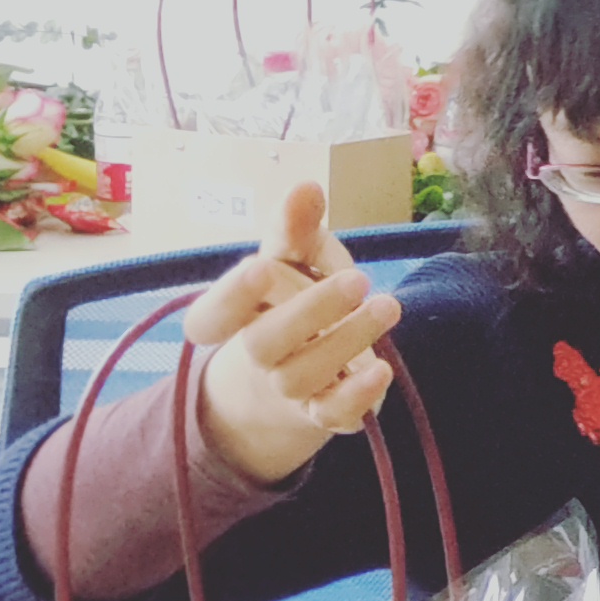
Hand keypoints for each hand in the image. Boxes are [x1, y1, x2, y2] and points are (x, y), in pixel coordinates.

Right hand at [186, 182, 404, 483]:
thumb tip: (306, 187)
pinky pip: (332, 414)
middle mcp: (255, 356)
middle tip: (357, 279)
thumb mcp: (293, 259)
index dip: (230, 296)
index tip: (260, 266)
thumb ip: (295, 229)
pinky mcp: (322, 412)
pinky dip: (356, 397)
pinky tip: (383, 370)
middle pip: (264, 344)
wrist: (301, 364)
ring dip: (347, 341)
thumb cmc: (293, 297)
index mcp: (234, 317)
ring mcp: (287, 388)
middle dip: (308, 312)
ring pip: (303, 375)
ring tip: (388, 306)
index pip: (211, 317)